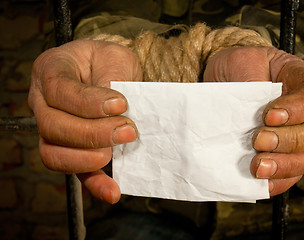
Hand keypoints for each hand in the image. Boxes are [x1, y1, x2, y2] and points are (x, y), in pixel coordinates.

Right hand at [28, 40, 141, 203]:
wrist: (109, 71)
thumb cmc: (109, 62)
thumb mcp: (115, 58)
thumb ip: (113, 78)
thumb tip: (117, 111)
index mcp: (52, 70)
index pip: (59, 90)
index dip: (88, 102)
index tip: (121, 105)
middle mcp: (43, 101)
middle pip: (53, 126)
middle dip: (93, 133)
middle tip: (127, 131)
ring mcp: (52, 129)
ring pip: (54, 153)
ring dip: (87, 159)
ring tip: (116, 153)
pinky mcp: (70, 150)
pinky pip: (73, 171)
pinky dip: (93, 183)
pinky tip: (112, 191)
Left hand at [203, 46, 303, 195]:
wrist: (221, 82)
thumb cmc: (236, 67)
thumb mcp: (241, 61)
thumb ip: (251, 80)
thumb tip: (253, 113)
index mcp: (299, 81)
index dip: (298, 109)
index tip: (269, 116)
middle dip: (291, 140)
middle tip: (259, 141)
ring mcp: (295, 134)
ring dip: (286, 165)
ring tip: (257, 166)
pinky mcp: (280, 155)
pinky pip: (290, 175)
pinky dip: (277, 181)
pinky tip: (259, 179)